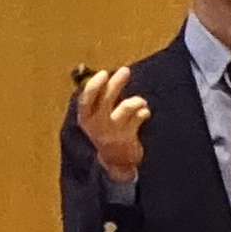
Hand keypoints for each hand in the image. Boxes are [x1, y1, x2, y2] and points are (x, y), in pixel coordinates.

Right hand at [71, 66, 150, 184]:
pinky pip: (139, 117)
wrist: (115, 160)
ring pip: (127, 107)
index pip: (86, 100)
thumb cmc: (106, 131)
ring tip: (142, 102)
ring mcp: (113, 131)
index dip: (94, 85)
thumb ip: (99, 98)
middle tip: (125, 71)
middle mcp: (97, 125)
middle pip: (106, 99)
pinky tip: (144, 114)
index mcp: (85, 118)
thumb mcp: (95, 118)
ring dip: (137, 101)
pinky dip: (144, 112)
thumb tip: (105, 74)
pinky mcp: (128, 137)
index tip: (104, 73)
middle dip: (116, 83)